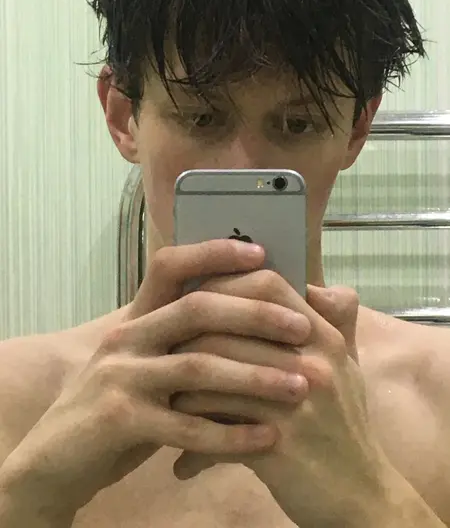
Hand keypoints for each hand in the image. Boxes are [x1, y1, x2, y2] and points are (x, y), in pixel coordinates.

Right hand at [0, 241, 309, 521]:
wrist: (59, 457)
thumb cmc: (119, 404)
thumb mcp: (145, 363)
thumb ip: (181, 340)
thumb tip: (243, 314)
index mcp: (137, 317)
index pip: (172, 265)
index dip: (215, 253)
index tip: (261, 253)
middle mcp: (127, 337)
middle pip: (197, 311)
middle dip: (255, 315)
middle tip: (302, 327)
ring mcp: (121, 376)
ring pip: (197, 367)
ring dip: (254, 377)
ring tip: (299, 385)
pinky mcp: (118, 420)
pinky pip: (187, 426)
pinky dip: (232, 434)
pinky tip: (268, 438)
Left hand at [172, 271, 385, 526]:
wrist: (361, 495)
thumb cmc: (345, 424)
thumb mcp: (348, 364)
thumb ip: (335, 320)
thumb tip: (313, 284)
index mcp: (324, 336)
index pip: (267, 285)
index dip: (225, 283)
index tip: (195, 298)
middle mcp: (312, 361)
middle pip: (230, 324)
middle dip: (190, 332)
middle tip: (167, 346)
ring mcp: (293, 402)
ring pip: (214, 371)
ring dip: (181, 382)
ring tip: (165, 392)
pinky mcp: (277, 445)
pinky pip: (215, 426)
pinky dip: (191, 437)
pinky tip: (178, 455)